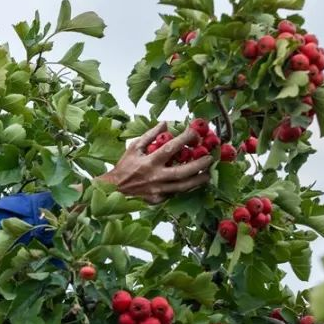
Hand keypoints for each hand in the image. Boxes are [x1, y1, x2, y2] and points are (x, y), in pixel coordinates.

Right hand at [97, 122, 212, 203]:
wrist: (113, 189)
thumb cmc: (124, 167)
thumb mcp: (134, 147)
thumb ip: (150, 135)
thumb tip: (165, 124)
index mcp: (149, 162)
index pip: (171, 148)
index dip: (185, 140)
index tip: (195, 133)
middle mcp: (155, 177)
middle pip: (182, 172)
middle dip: (198, 164)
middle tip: (210, 158)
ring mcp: (157, 190)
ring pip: (182, 187)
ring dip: (197, 180)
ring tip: (208, 175)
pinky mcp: (157, 200)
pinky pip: (175, 194)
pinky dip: (185, 188)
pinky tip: (193, 183)